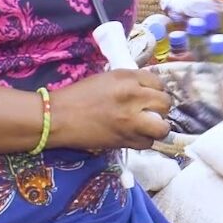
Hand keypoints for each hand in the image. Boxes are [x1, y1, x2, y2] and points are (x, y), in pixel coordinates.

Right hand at [49, 70, 170, 151]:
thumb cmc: (78, 95)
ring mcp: (131, 121)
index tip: (148, 95)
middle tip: (150, 111)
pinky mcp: (125, 140)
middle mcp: (133, 97)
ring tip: (148, 126)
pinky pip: (147, 143)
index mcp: (127, 78)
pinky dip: (144, 141)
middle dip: (160, 108)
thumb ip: (130, 82)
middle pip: (165, 103)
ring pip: (162, 128)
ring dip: (158, 127)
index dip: (155, 90)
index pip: (158, 82)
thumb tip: (148, 90)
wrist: (58, 118)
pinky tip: (134, 136)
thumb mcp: (107, 78)